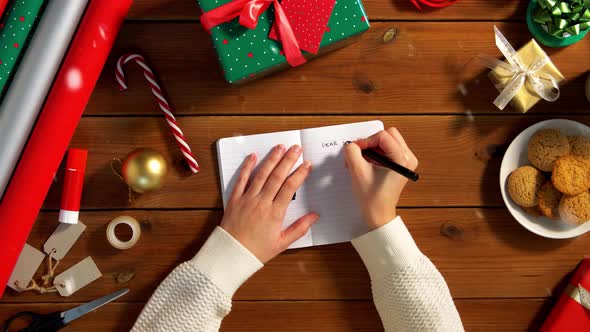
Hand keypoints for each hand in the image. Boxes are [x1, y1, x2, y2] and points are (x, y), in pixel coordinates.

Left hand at [221, 145, 318, 262]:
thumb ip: (299, 228)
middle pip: (277, 176)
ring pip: (261, 174)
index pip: (290, 188)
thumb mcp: (281, 243)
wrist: (230, 255)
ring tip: (280, 147)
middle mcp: (261, 202)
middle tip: (296, 148)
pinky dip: (247, 167)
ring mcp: (247, 199)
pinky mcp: (235, 199)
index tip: (307, 164)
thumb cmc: (256, 252)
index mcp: (275, 213)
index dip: (299, 174)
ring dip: (271, 159)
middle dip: (288, 160)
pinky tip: (253, 156)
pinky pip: (241, 179)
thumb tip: (315, 216)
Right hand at [343, 128, 417, 230]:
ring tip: (361, 161)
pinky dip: (375, 152)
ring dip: (372, 147)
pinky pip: (387, 149)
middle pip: (388, 134)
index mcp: (402, 159)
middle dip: (370, 142)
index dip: (366, 141)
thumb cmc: (373, 199)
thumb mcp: (358, 172)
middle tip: (359, 154)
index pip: (382, 136)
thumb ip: (352, 152)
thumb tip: (351, 144)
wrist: (379, 214)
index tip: (356, 150)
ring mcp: (405, 161)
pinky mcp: (400, 164)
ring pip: (387, 140)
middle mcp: (408, 158)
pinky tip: (367, 164)